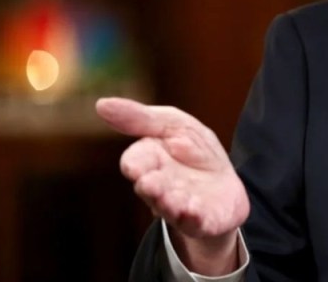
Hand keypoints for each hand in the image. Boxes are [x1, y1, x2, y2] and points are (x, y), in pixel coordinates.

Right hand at [96, 97, 249, 273]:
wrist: (226, 184)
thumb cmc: (194, 151)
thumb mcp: (174, 125)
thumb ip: (141, 118)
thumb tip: (100, 104)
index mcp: (150, 161)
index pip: (135, 162)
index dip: (135, 163)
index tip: (135, 166)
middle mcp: (161, 187)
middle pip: (150, 188)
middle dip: (150, 186)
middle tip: (149, 183)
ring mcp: (180, 206)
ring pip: (170, 208)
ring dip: (170, 203)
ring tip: (173, 199)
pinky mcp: (202, 221)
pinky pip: (196, 223)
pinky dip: (194, 219)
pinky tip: (195, 213)